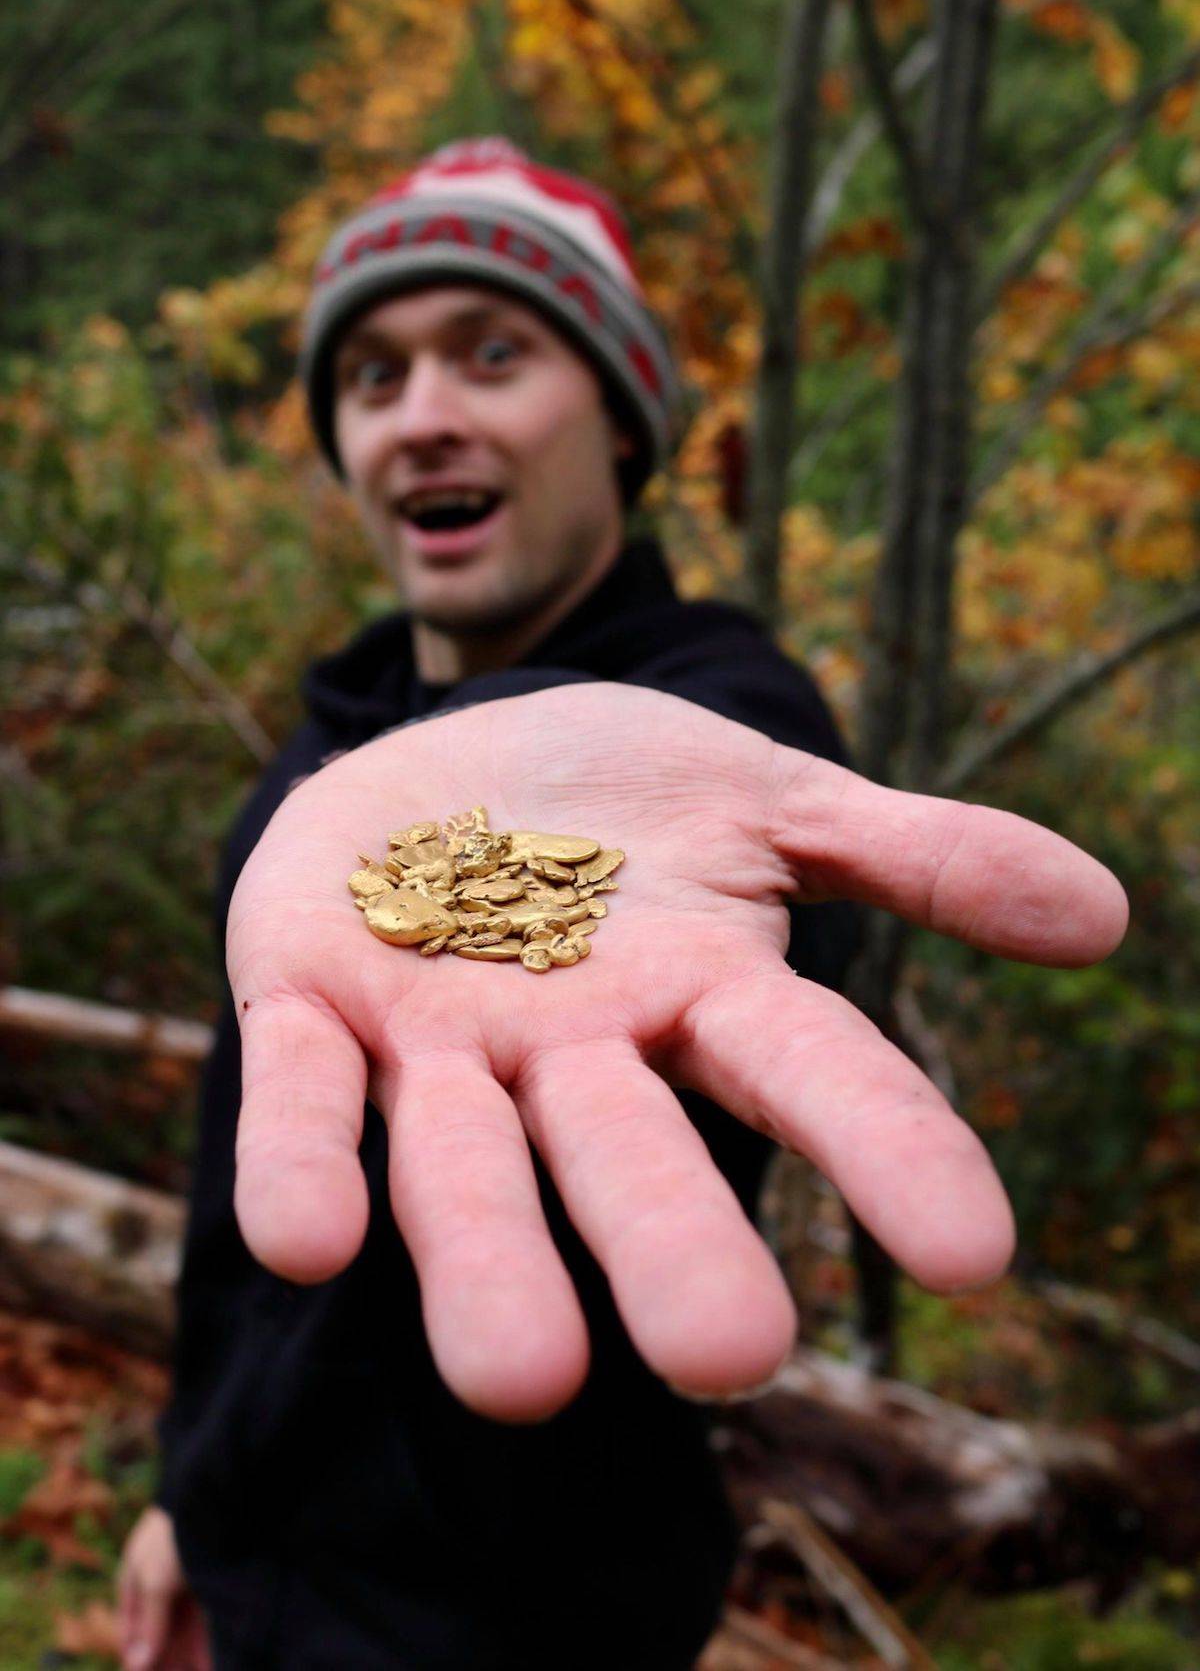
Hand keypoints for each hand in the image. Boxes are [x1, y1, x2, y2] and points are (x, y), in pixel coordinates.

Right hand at [116, 1505, 211, 1670]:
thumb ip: (149, 1623)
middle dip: (165, 1661)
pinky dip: (205, 1645)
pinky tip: (209, 1663)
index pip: (131, 1631)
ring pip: (183, 1633)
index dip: (138, 1659)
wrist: (214, 1492)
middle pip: (158, 1635)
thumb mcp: (155, 1580)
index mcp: (135, 1581)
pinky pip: (205, 1623)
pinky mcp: (212, 1582)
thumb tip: (136, 1665)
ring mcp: (186, 1583)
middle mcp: (159, 1585)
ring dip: (186, 1657)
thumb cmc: (175, 1534)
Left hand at [228, 682, 1125, 1420]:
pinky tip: (309, 1244)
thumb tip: (1101, 913)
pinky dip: (303, 1165)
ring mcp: (438, 1041)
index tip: (975, 1253)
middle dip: (671, 1246)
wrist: (445, 757)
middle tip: (725, 1355)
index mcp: (700, 994)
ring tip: (521, 1380)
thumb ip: (918, 853)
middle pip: (632, 1157)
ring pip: (464, 1166)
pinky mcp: (307, 1001)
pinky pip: (300, 1093)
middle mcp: (577, 1048)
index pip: (813, 1074)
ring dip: (485, 1264)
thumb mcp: (771, 799)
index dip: (885, 1151)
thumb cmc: (621, 798)